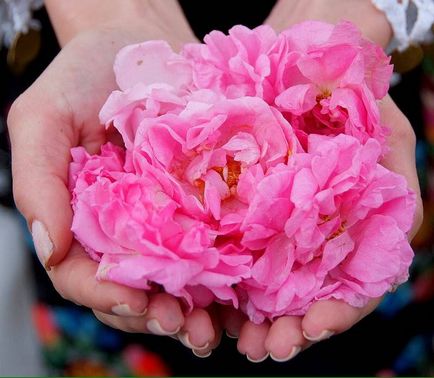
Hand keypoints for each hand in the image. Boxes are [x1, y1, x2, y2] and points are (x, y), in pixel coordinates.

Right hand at [7, 2, 220, 353]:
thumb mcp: (44, 117)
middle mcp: (123, 227)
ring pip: (174, 280)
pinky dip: (222, 278)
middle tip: (186, 327)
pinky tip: (238, 293)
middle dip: (156, 314)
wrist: (146, 47)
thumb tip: (49, 248)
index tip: (136, 303)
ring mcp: (165, 219)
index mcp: (82, 218)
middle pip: (133, 288)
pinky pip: (212, 249)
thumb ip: (36, 182)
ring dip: (192, 310)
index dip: (106, 295)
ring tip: (214, 326)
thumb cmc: (87, 75)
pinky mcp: (203, 204)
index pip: (83, 274)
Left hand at [225, 1, 422, 361]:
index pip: (350, 284)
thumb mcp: (385, 133)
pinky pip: (228, 246)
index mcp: (352, 226)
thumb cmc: (354, 96)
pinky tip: (207, 295)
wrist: (306, 58)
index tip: (309, 331)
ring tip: (232, 337)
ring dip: (249, 313)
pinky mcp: (238, 206)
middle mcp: (313, 232)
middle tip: (262, 348)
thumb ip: (393, 180)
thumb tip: (400, 222)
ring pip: (263, 279)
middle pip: (302, 293)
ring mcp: (274, 222)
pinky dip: (221, 275)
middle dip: (284, 326)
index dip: (334, 313)